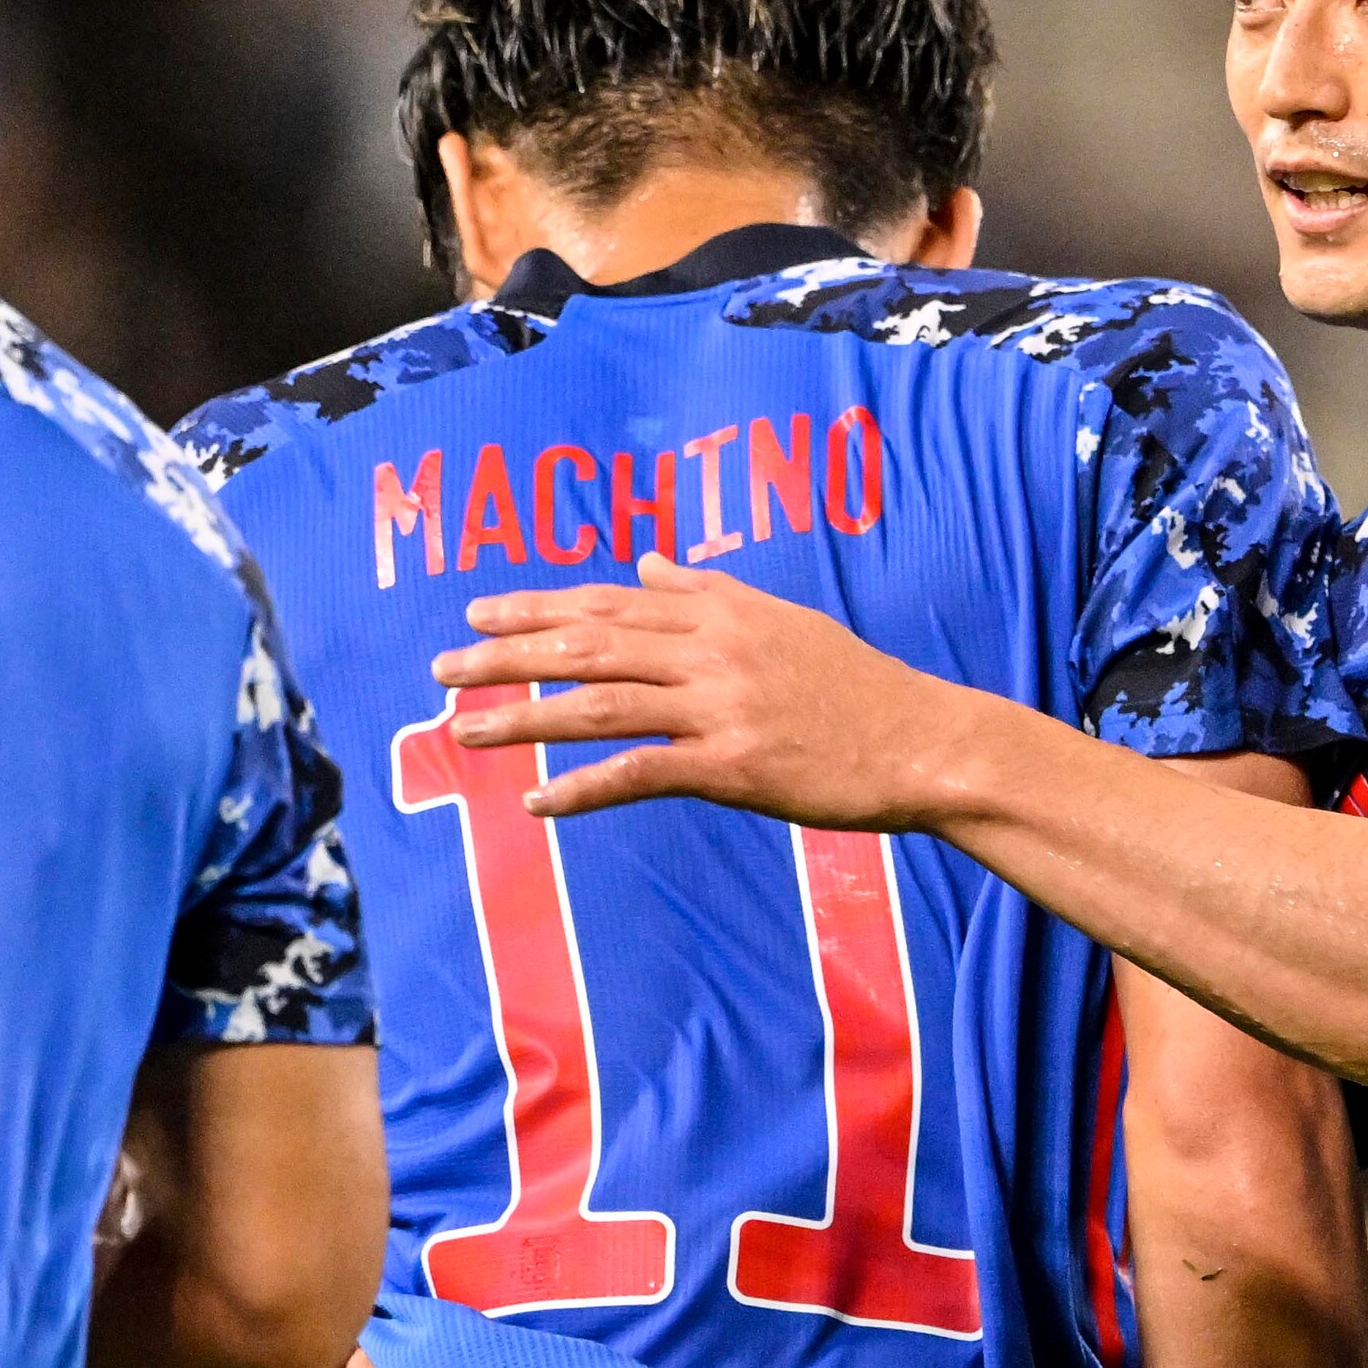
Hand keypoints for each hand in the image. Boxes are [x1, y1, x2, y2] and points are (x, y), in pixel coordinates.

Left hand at [432, 561, 986, 829]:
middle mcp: (710, 650)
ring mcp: (720, 708)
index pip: (607, 602)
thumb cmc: (856, 686)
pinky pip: (641, 773)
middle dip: (506, 655)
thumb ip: (711, 592)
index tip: (477, 612)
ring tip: (466, 733)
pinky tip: (539, 802)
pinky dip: (584, 788)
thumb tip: (652, 566)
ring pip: (599, 705)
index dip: (535, 607)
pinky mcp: (733, 767)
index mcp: (718, 611)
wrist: (923, 742)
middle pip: (586, 646)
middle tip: (444, 668)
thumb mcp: (783, 619)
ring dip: (523, 718)